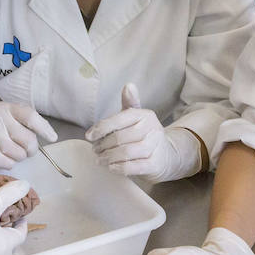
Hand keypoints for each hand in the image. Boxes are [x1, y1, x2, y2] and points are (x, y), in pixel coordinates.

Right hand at [0, 102, 56, 167]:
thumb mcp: (8, 118)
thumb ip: (26, 122)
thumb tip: (50, 136)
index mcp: (6, 108)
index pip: (30, 116)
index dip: (44, 128)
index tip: (52, 137)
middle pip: (29, 140)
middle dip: (30, 149)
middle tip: (24, 149)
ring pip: (20, 154)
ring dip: (18, 157)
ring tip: (8, 151)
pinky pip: (9, 163)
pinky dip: (8, 164)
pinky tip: (0, 157)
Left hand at [86, 84, 200, 181]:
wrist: (166, 156)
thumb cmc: (145, 135)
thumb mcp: (137, 117)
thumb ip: (130, 103)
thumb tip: (128, 86)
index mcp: (144, 115)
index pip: (118, 119)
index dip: (101, 128)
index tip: (89, 136)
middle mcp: (151, 129)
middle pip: (120, 137)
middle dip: (103, 145)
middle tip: (95, 150)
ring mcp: (155, 147)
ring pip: (126, 152)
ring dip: (109, 157)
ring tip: (100, 160)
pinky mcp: (155, 164)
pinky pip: (134, 166)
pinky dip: (119, 168)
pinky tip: (111, 167)